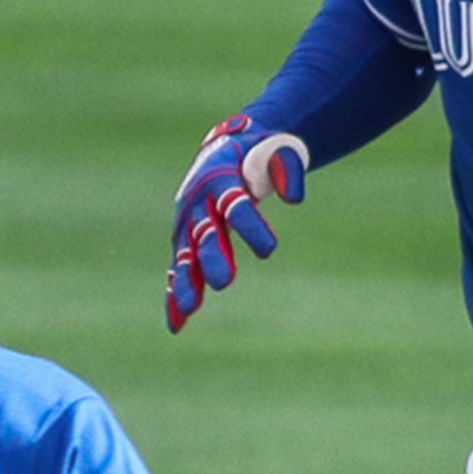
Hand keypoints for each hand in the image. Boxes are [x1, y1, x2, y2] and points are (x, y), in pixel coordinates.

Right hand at [166, 117, 310, 330]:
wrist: (226, 149)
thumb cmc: (257, 152)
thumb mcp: (277, 149)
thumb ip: (287, 169)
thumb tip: (296, 198)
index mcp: (220, 177)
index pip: (235, 204)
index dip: (250, 225)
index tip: (269, 251)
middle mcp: (198, 202)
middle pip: (206, 233)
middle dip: (213, 257)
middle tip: (224, 282)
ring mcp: (189, 223)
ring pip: (186, 255)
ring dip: (187, 281)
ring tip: (191, 308)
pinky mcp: (186, 240)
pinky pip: (179, 270)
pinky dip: (176, 295)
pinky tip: (178, 324)